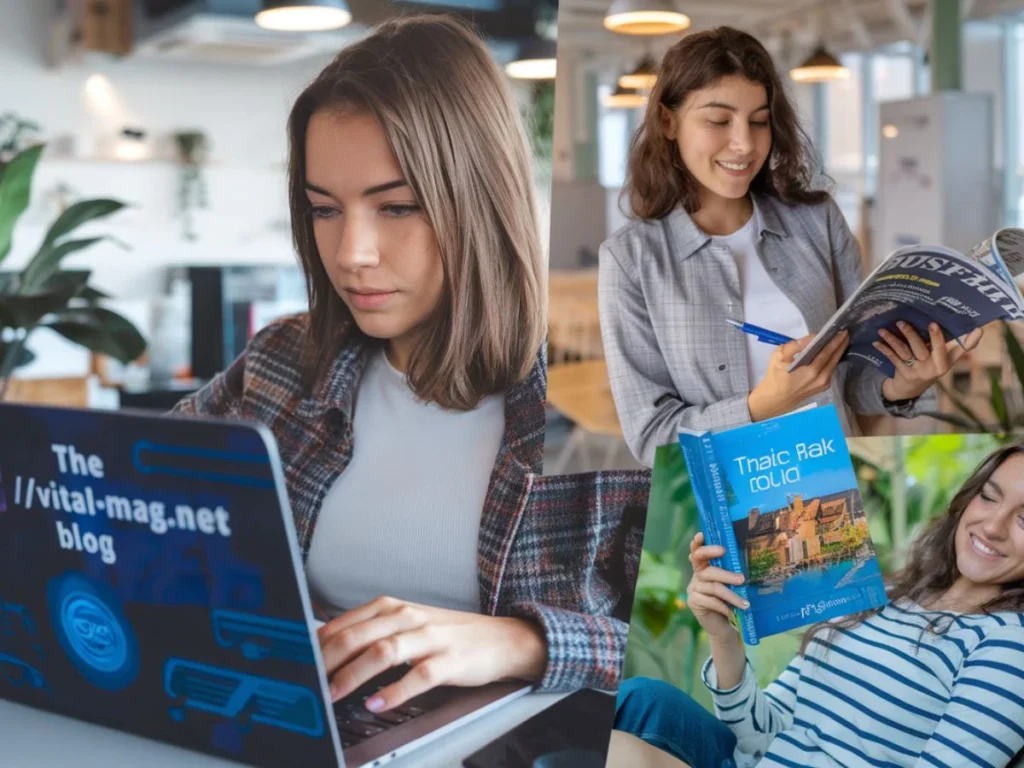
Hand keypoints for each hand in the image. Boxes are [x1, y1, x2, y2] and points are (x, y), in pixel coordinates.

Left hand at [318, 596, 546, 711]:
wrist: (500, 639)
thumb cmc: (447, 634)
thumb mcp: (405, 623)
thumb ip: (368, 632)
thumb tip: (322, 646)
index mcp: (391, 607)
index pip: (344, 624)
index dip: (316, 646)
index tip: (297, 664)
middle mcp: (408, 617)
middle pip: (358, 636)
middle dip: (327, 661)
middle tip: (308, 682)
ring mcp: (430, 637)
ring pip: (383, 652)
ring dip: (353, 675)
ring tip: (333, 694)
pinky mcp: (450, 660)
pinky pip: (418, 675)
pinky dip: (393, 691)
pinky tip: (376, 702)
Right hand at [685, 532, 747, 640]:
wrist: (725, 625)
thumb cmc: (731, 601)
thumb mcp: (732, 585)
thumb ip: (731, 573)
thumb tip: (746, 561)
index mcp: (704, 567)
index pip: (698, 553)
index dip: (699, 544)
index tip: (701, 535)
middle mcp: (697, 575)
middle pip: (707, 570)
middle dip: (725, 573)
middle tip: (741, 578)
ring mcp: (693, 589)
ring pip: (713, 587)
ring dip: (731, 595)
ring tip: (746, 603)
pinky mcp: (693, 602)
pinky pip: (710, 601)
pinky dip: (724, 606)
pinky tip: (734, 612)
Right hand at [747, 331, 848, 421]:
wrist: (774, 400)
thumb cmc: (774, 377)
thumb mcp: (778, 357)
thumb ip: (794, 346)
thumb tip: (811, 337)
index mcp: (810, 371)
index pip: (826, 351)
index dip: (834, 339)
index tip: (840, 328)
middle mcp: (821, 378)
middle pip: (834, 357)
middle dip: (840, 343)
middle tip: (846, 331)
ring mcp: (824, 384)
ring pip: (834, 363)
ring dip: (839, 351)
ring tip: (842, 338)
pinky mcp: (823, 387)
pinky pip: (831, 369)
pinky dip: (833, 359)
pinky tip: (834, 351)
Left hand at [874, 322, 983, 400]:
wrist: (912, 388)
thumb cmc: (934, 366)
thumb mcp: (948, 359)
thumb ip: (963, 346)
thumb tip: (979, 330)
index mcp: (943, 364)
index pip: (942, 349)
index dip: (938, 337)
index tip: (934, 323)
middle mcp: (929, 368)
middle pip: (919, 348)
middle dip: (910, 334)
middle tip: (901, 322)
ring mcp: (914, 371)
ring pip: (903, 352)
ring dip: (892, 339)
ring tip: (882, 330)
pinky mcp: (901, 372)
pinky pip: (892, 358)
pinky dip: (884, 349)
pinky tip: (876, 341)